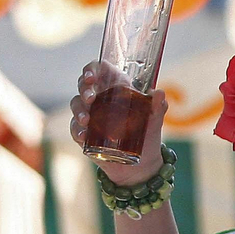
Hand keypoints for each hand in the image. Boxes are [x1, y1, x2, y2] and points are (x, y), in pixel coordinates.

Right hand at [68, 61, 168, 187]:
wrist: (141, 165)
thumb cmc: (148, 135)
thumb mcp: (155, 120)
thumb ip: (158, 106)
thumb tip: (159, 93)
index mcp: (116, 87)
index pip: (99, 70)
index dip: (91, 69)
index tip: (91, 77)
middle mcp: (101, 98)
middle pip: (84, 85)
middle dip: (84, 89)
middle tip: (90, 98)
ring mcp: (91, 115)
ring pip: (76, 105)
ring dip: (79, 110)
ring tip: (86, 120)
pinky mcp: (85, 133)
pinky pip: (75, 128)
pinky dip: (77, 130)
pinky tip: (83, 136)